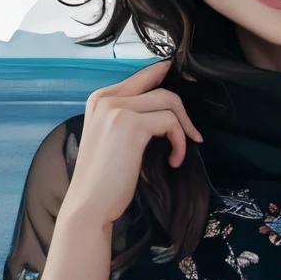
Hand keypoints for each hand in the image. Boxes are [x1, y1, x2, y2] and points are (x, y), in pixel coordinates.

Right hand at [65, 57, 203, 226]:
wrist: (89, 203)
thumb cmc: (103, 178)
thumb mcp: (111, 137)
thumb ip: (129, 116)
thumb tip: (164, 107)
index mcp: (100, 98)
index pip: (142, 75)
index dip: (167, 80)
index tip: (183, 100)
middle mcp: (107, 98)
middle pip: (160, 88)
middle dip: (182, 112)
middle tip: (191, 135)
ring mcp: (118, 110)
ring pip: (169, 101)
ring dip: (183, 128)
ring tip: (178, 153)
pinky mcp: (132, 125)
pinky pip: (170, 123)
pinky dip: (179, 142)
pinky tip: (173, 161)